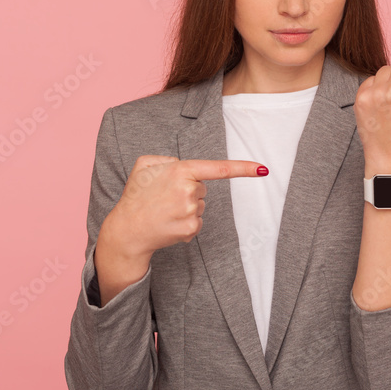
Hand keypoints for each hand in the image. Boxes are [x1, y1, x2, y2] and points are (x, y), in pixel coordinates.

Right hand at [108, 156, 266, 258]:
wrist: (127, 230)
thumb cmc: (136, 196)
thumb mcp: (145, 165)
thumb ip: (166, 159)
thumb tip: (182, 167)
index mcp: (180, 171)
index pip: (218, 168)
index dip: (243, 168)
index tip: (263, 168)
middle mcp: (189, 190)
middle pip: (202, 187)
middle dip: (187, 190)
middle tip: (164, 197)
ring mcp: (192, 211)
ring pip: (200, 205)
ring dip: (186, 207)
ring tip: (164, 211)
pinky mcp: (192, 229)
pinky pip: (197, 221)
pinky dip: (186, 222)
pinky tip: (169, 223)